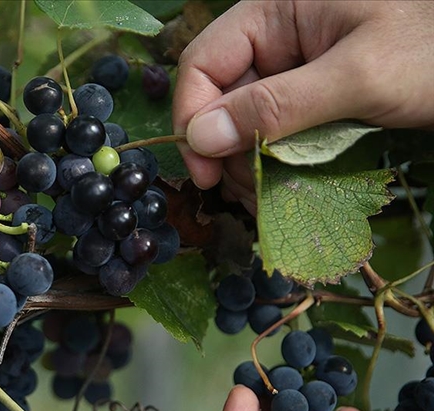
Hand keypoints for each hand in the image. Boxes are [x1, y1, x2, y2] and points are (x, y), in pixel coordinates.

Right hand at [172, 1, 433, 212]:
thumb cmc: (433, 50)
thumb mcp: (357, 77)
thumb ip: (278, 105)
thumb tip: (201, 138)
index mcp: (274, 12)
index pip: (204, 63)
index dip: (193, 118)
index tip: (204, 172)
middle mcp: (276, 37)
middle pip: (221, 98)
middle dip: (227, 150)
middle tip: (247, 194)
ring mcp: (296, 67)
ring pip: (246, 121)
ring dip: (249, 163)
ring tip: (268, 198)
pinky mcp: (315, 95)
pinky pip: (278, 130)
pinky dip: (276, 162)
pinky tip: (284, 187)